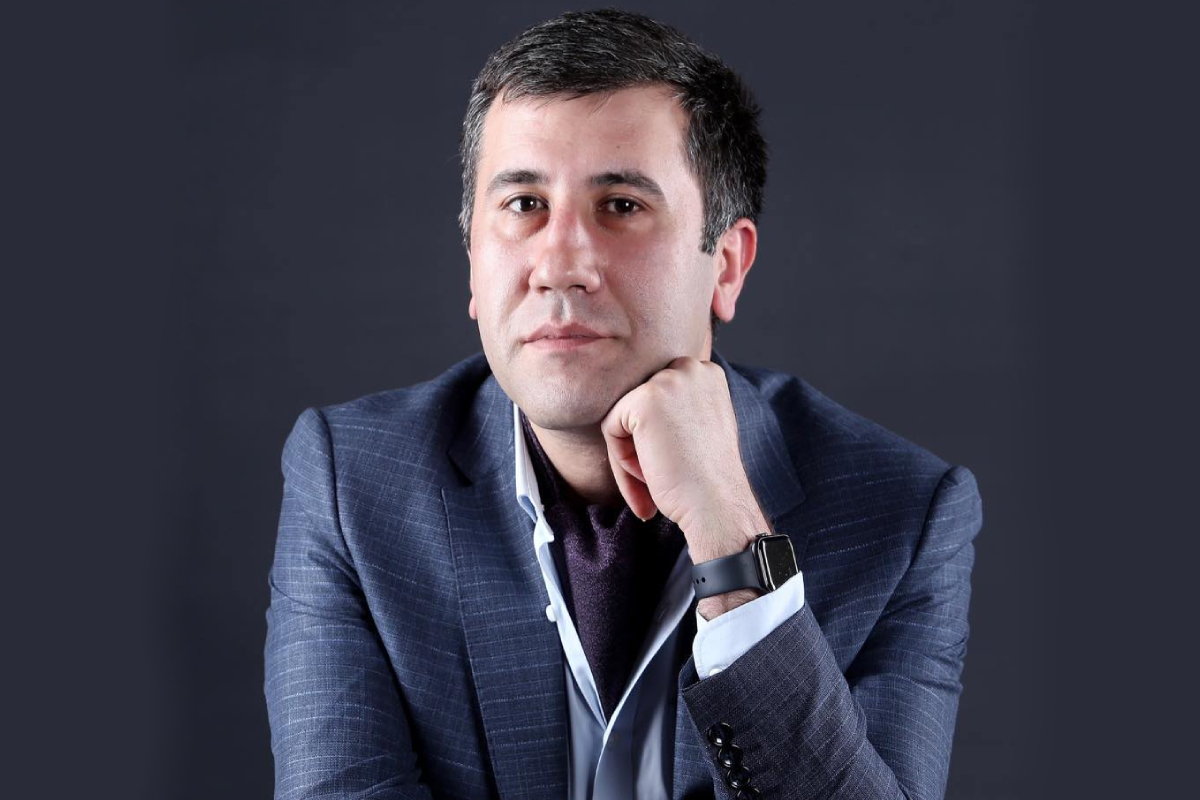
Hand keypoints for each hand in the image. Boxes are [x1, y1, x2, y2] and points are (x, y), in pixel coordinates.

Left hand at [599, 356, 771, 566]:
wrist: (718, 506)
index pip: (656, 396)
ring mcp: (668, 381)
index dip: (656, 435)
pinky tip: (648, 475)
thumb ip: (676, 409)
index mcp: (707, 372)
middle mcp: (690, 367)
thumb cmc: (707, 479)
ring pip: (622, 417)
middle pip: (637, 404)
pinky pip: (610, 428)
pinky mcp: (644, 400)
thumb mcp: (699, 428)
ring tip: (653, 481)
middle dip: (640, 444)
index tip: (669, 465)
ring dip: (630, 454)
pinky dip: (621, 460)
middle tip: (656, 479)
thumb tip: (638, 413)